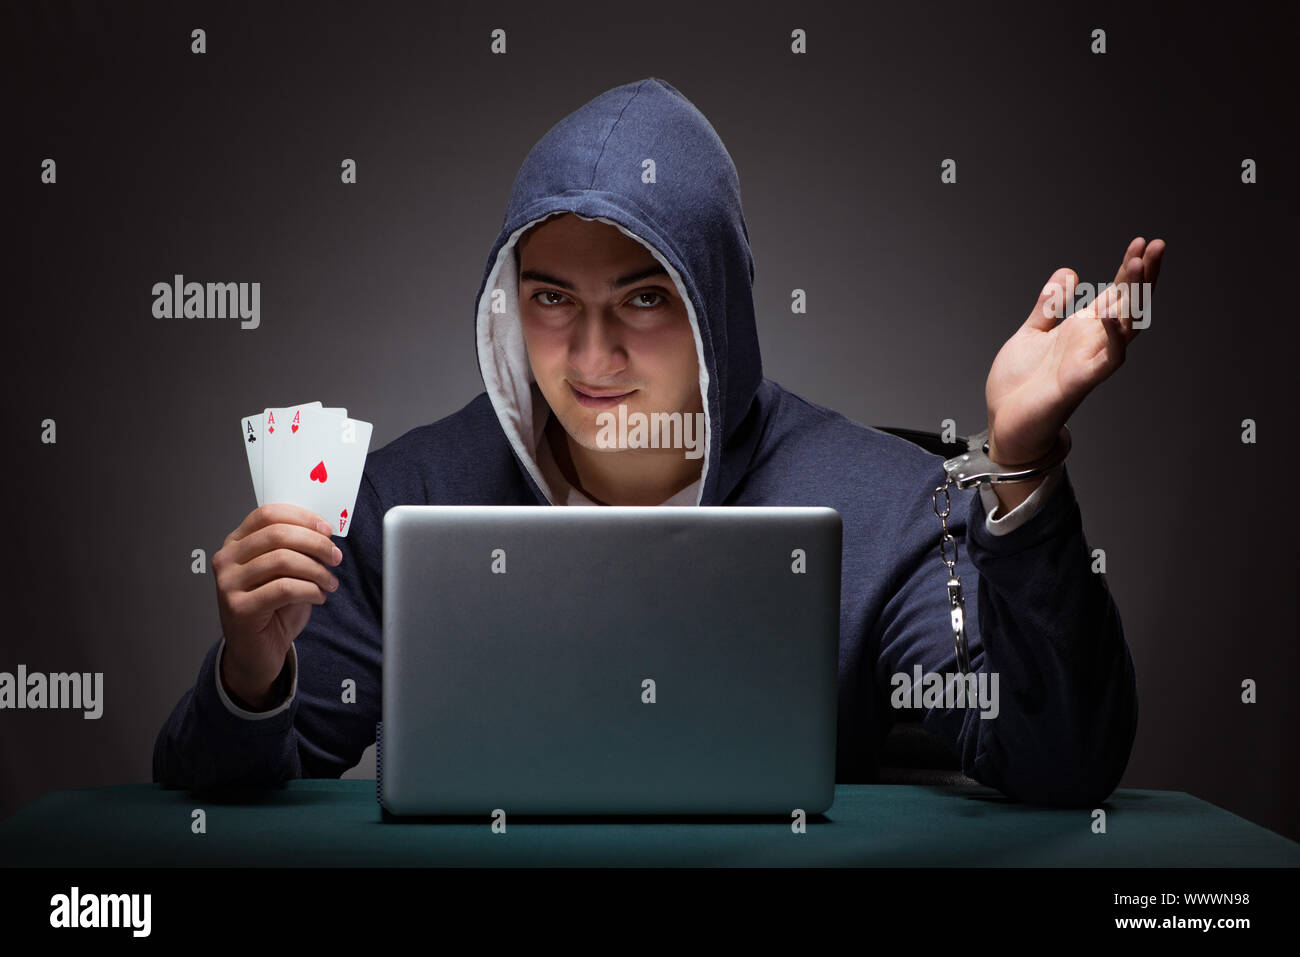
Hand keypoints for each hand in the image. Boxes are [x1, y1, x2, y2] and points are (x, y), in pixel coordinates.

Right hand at [213, 503, 342, 708]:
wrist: (256, 652)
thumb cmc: (273, 609)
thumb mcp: (285, 572)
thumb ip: (295, 549)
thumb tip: (324, 532)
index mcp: (236, 543)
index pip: (268, 514)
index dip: (302, 518)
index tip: (327, 529)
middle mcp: (227, 560)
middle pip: (278, 534)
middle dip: (315, 543)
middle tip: (335, 556)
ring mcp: (228, 584)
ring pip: (282, 560)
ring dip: (316, 570)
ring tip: (329, 582)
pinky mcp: (239, 608)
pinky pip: (284, 588)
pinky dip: (310, 590)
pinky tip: (318, 597)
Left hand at [985, 236, 1165, 467]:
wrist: (1005, 424)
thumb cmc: (1020, 385)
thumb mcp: (1031, 334)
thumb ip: (1049, 306)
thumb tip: (1068, 272)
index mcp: (1081, 330)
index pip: (1115, 294)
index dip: (1129, 270)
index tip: (1140, 243)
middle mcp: (1092, 343)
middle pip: (1128, 305)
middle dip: (1143, 276)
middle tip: (1155, 245)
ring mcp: (1089, 362)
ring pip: (1125, 327)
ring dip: (1134, 298)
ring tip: (1139, 266)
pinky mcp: (1080, 382)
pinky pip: (1108, 360)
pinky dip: (1115, 338)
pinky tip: (1116, 315)